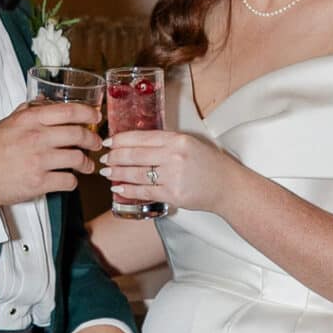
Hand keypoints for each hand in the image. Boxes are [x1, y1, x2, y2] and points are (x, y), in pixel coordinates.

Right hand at [0, 101, 99, 206]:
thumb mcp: (9, 122)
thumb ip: (29, 111)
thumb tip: (46, 102)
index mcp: (30, 119)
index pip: (69, 111)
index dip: (88, 113)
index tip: (96, 117)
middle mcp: (37, 137)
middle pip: (78, 135)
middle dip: (93, 140)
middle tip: (96, 144)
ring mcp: (39, 161)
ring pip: (77, 159)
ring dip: (87, 163)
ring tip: (87, 165)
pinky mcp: (39, 182)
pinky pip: (68, 181)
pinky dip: (73, 181)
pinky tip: (70, 179)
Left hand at [104, 128, 238, 216]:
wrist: (227, 187)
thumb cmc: (209, 165)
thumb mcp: (190, 144)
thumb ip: (166, 142)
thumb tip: (136, 143)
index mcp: (177, 139)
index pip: (141, 137)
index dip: (120, 139)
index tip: (108, 141)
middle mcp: (174, 156)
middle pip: (134, 154)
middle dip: (114, 156)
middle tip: (104, 158)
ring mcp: (173, 176)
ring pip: (135, 173)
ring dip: (117, 173)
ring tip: (107, 171)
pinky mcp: (173, 194)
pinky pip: (144, 191)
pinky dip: (128, 189)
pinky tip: (118, 188)